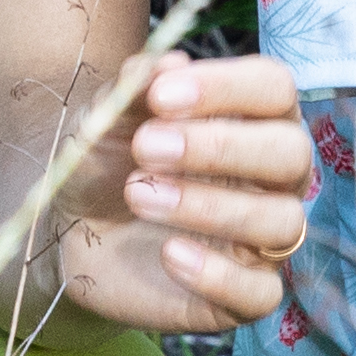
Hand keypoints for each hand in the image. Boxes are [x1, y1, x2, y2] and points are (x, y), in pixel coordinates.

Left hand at [52, 50, 317, 332]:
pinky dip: (218, 274)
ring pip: (281, 222)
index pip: (275, 89)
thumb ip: (136, 89)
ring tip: (138, 196)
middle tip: (145, 149)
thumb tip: (169, 60)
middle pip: (290, 153)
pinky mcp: (244, 294)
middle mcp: (273, 177)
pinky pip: (261, 292)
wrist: (65, 232)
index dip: (227, 87)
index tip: (162, 96)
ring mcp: (263, 238)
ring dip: (209, 207)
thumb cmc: (103, 163)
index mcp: (253, 119)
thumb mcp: (107, 120)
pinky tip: (168, 254)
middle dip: (220, 148)